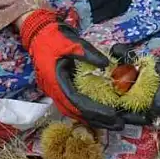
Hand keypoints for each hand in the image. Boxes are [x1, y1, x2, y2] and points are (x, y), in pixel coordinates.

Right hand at [20, 9, 126, 129]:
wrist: (39, 33)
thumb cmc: (54, 37)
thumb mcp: (72, 42)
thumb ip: (88, 53)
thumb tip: (106, 64)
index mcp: (56, 82)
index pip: (77, 102)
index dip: (95, 111)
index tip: (112, 115)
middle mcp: (55, 91)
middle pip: (77, 113)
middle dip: (99, 120)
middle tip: (120, 125)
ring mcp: (56, 92)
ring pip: (76, 112)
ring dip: (94, 119)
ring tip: (114, 124)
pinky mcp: (61, 89)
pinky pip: (75, 106)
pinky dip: (88, 112)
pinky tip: (101, 116)